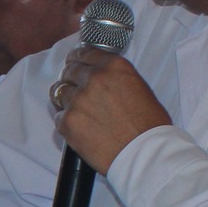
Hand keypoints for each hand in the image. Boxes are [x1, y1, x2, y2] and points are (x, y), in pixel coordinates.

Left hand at [51, 46, 171, 173]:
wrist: (144, 153)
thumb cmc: (148, 125)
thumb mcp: (139, 87)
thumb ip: (115, 77)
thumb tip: (99, 76)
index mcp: (114, 66)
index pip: (84, 53)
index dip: (77, 58)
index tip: (74, 61)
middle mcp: (93, 79)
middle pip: (69, 70)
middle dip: (70, 77)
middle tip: (73, 87)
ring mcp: (78, 100)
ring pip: (59, 92)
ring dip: (65, 98)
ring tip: (76, 109)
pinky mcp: (67, 122)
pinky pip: (58, 116)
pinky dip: (66, 121)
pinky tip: (80, 128)